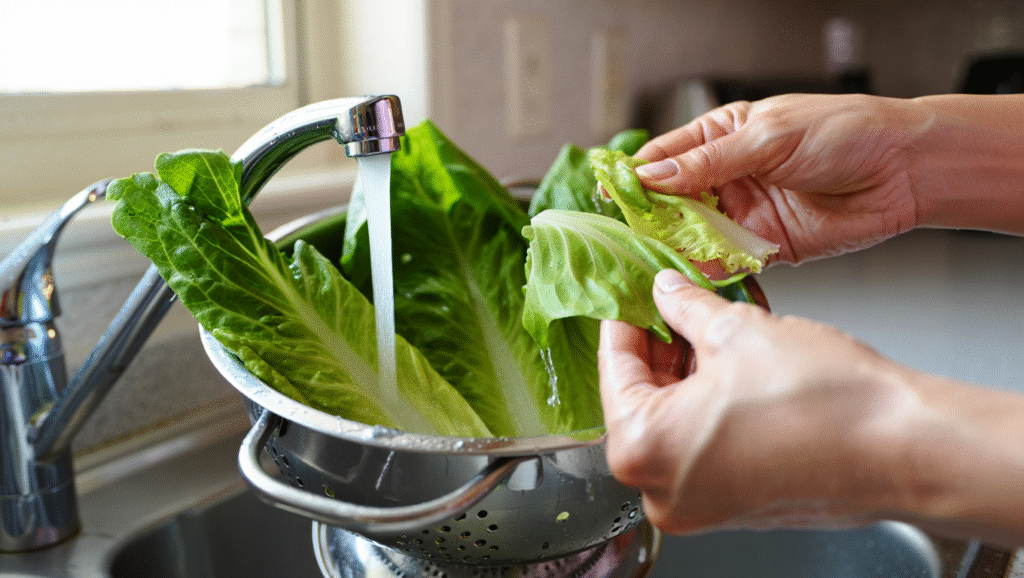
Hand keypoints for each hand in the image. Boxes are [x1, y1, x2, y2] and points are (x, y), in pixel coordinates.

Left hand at [598, 268, 921, 534]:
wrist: (906, 450)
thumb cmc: (828, 404)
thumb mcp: (737, 330)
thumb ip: (685, 308)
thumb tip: (666, 291)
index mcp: (644, 447)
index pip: (613, 369)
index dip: (624, 321)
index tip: (629, 296)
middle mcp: (661, 489)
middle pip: (639, 400)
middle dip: (658, 348)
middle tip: (670, 305)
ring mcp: (697, 503)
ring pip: (672, 424)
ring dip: (684, 375)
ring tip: (707, 329)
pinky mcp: (732, 505)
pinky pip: (700, 448)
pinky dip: (706, 407)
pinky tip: (729, 367)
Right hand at [633, 94, 933, 263]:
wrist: (904, 170)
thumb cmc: (844, 133)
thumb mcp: (769, 138)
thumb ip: (710, 162)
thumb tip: (653, 176)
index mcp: (721, 137)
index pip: (663, 159)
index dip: (635, 178)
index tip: (611, 197)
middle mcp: (725, 177)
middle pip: (670, 203)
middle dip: (648, 220)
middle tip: (627, 239)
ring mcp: (742, 213)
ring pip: (693, 236)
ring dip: (673, 249)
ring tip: (650, 263)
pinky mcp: (763, 247)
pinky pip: (725, 262)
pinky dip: (707, 271)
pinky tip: (691, 277)